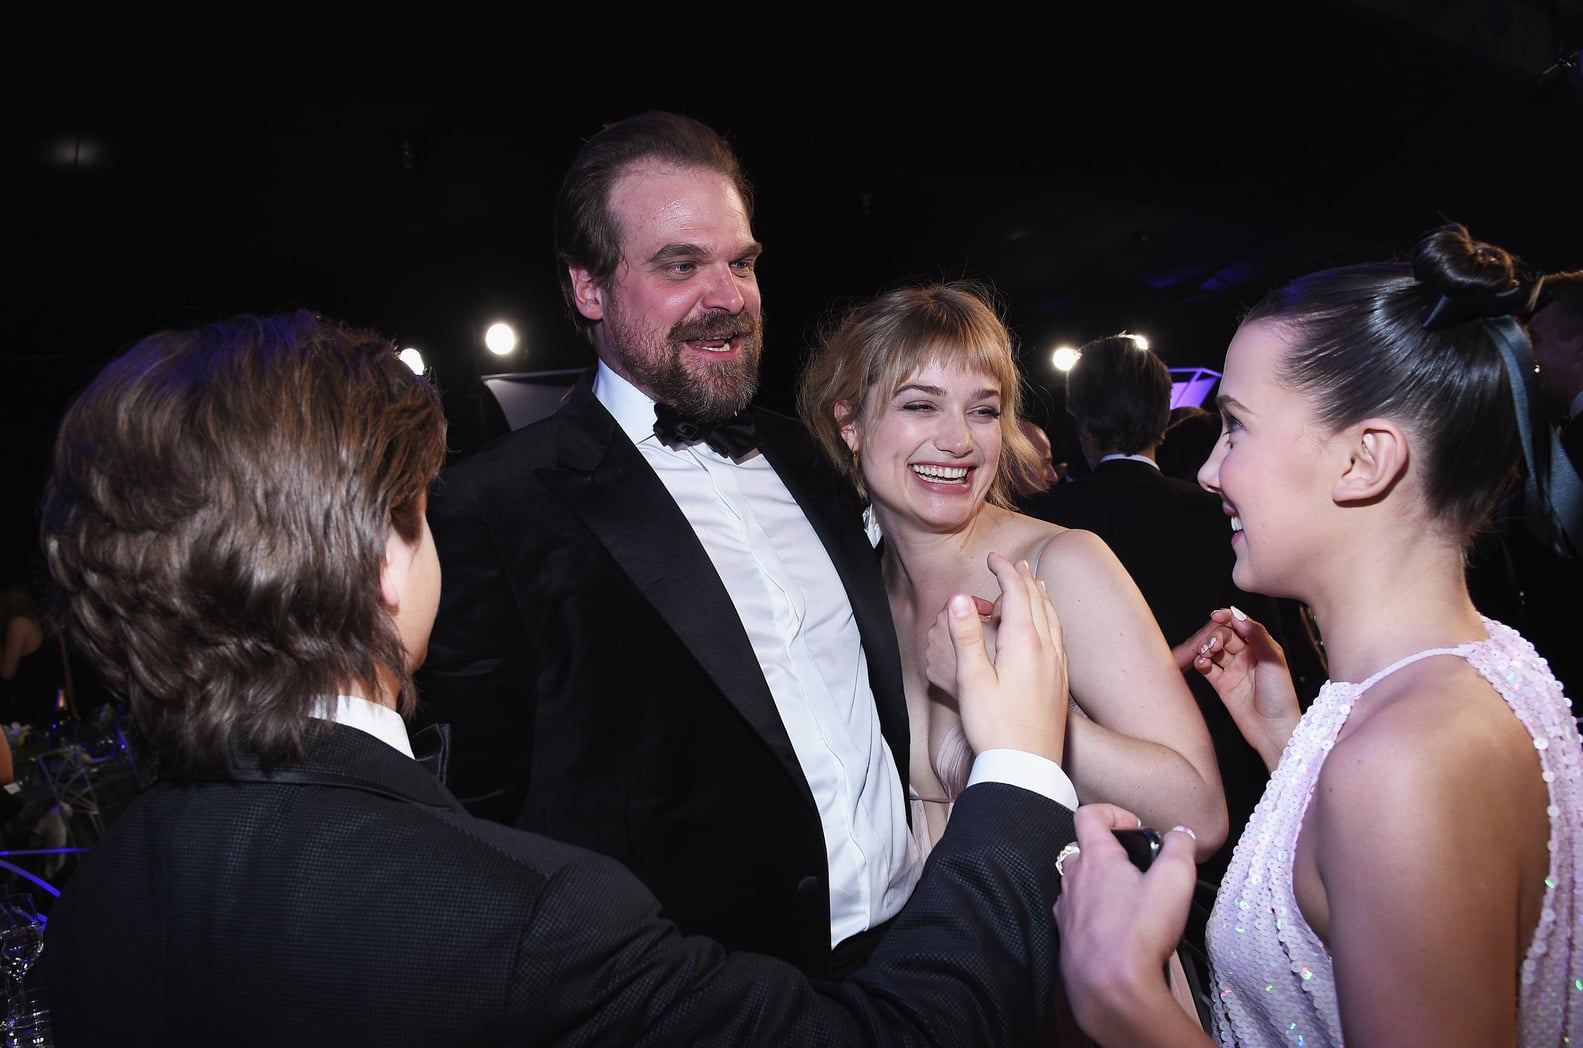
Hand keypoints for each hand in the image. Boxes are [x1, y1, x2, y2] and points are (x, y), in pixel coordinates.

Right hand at [939, 553, 1066, 761]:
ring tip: (1035, 583)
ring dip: (1041, 595)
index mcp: (1024, 643)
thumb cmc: (995, 727)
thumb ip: (966, 636)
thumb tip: (958, 598)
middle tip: (1010, 563)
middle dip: (1023, 578)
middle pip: (1038, 601)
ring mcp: (1058, 666)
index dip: (1004, 571)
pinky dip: (1051, 617)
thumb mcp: (971, 680)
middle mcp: (1047, 649)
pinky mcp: (1061, 682)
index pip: (1017, 593)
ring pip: (1053, 617)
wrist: (1028, 767)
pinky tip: (1048, 626)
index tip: (992, 558)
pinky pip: (1060, 636)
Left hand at [1053, 805, 1204, 1045]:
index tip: (1134, 825)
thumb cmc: (1139, 932)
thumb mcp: (1175, 881)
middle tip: (1138, 869)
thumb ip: (1180, 849)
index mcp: (1095, 858)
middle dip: (1111, 853)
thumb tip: (1180, 834)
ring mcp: (1065, 909)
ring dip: (1101, 885)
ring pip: (1078, 884)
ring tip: (1132, 902)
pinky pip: (1077, 915)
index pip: (1088, 814)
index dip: (1112, 812)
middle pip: (1084, 850)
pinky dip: (1094, 915)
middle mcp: (1072, 879)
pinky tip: (1117, 931)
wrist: (1109, 987)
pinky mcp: (1065, 937)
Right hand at [1175, 606, 1299, 769]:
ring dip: (1206, 647)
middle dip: (1215, 635)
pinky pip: (1207, 668)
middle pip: (1224, 636)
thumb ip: (1256, 634)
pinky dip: (1201, 662)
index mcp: (1261, 647)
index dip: (1227, 617)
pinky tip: (1202, 662)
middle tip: (1213, 644)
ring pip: (1213, 650)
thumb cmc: (1281, 696)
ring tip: (1206, 653)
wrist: (1274, 730)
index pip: (1240, 624)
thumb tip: (1237, 613)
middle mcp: (1247, 656)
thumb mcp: (1273, 659)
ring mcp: (1233, 670)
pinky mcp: (1222, 685)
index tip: (1216, 616)